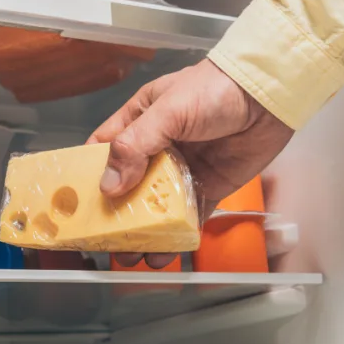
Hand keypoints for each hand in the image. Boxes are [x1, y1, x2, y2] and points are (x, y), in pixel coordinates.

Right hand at [87, 59, 293, 268]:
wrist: (268, 94)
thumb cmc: (216, 88)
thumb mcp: (168, 110)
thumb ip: (136, 145)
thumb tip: (108, 185)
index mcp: (140, 121)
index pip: (104, 151)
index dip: (89, 176)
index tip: (76, 203)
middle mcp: (158, 148)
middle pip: (128, 186)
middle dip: (116, 214)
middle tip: (105, 241)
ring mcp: (183, 168)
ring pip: (157, 206)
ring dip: (145, 231)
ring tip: (134, 256)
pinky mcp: (209, 185)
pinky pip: (189, 214)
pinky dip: (178, 234)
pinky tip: (167, 251)